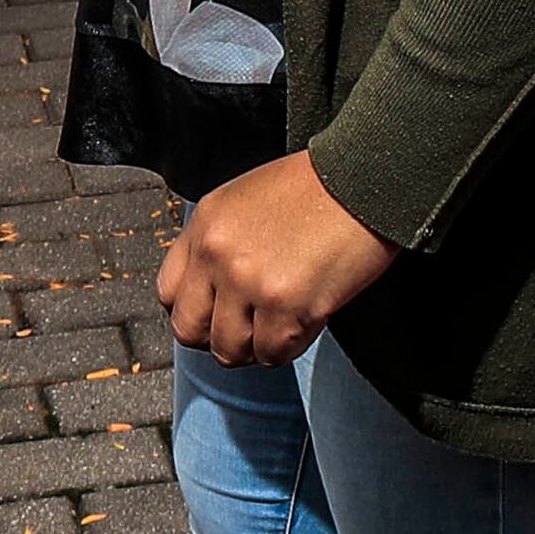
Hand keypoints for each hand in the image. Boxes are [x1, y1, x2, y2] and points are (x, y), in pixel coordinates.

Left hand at [159, 152, 399, 365]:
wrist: (366, 179)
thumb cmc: (317, 187)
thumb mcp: (246, 199)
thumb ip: (221, 243)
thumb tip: (212, 291)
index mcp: (205, 224)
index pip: (168, 293)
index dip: (195, 309)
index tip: (217, 310)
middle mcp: (217, 255)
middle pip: (189, 331)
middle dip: (219, 335)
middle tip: (250, 325)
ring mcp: (248, 283)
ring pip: (230, 351)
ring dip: (258, 343)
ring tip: (285, 317)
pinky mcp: (286, 308)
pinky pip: (273, 354)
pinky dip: (292, 344)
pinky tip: (309, 315)